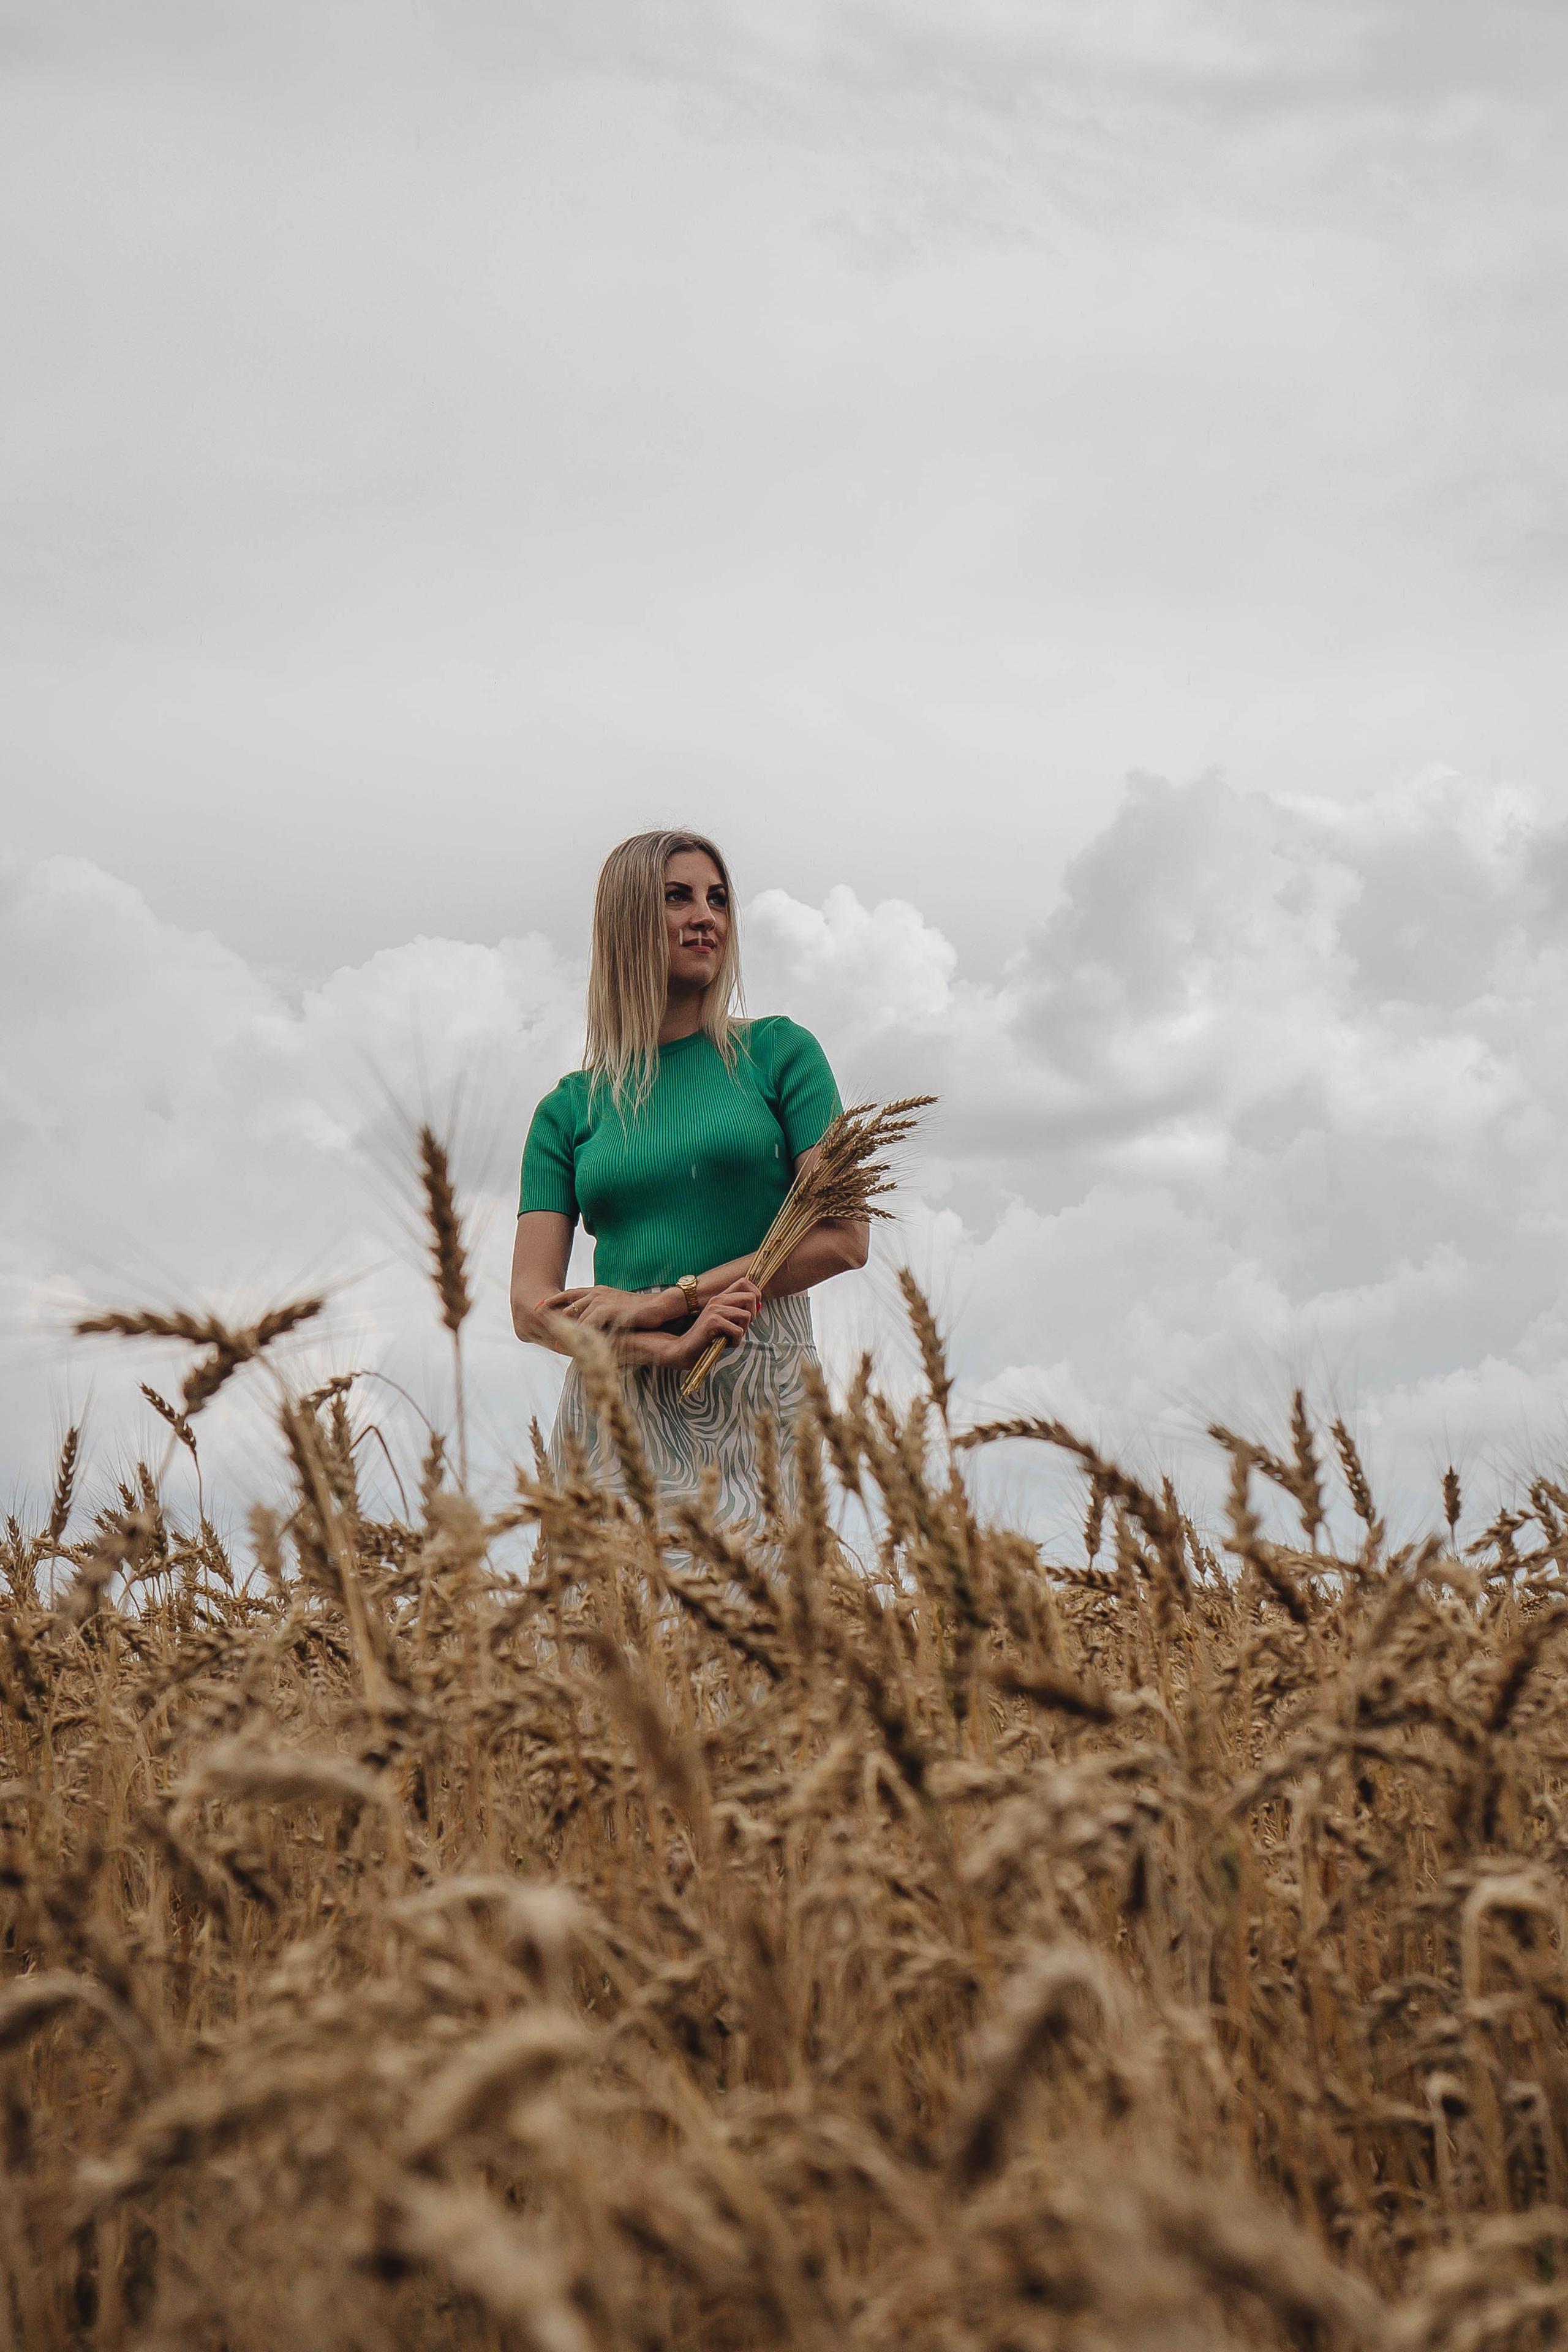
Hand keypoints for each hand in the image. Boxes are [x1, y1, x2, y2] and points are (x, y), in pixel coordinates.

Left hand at [537, 1285, 666, 1333]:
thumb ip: (602, 1312)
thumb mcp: (616, 1308)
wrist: (658, 1307)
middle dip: (556, 1321)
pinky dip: (583, 1336)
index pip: (569, 1294)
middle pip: (568, 1306)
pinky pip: (588, 1325)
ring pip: (577, 1318)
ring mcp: (600, 1300)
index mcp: (597, 1291)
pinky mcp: (606, 1309)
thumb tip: (591, 1324)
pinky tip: (578, 1346)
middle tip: (545, 1333)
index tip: (539, 1306)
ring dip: (569, 1333)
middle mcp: (596, 1293)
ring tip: (559, 1346)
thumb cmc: (640, 1310)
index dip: (553, 1300)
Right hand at [664, 1279, 761, 1369]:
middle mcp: (717, 1299)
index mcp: (721, 1297)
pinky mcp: (713, 1321)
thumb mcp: (725, 1321)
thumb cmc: (709, 1338)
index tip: (752, 1310)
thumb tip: (759, 1306)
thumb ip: (739, 1312)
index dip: (756, 1294)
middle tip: (742, 1326)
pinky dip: (735, 1341)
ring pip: (746, 1316)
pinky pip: (738, 1331)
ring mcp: (715, 1309)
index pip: (744, 1282)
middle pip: (751, 1297)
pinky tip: (724, 1343)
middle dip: (753, 1315)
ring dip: (742, 1331)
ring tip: (730, 1336)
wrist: (686, 1349)